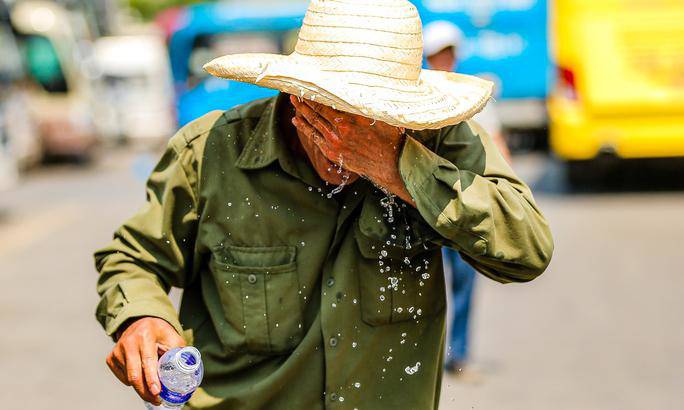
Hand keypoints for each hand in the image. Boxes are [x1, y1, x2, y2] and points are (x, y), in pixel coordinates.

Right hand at [106, 317, 185, 404]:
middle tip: (156, 400)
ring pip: (128, 378)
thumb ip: (178, 354)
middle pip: (135, 375)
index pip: (148, 361)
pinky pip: (122, 377)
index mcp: (145, 336)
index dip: (152, 379)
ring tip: (152, 387)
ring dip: (141, 387)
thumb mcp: (172, 338)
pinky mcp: (111, 357)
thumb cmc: (160, 333)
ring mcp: (117, 350)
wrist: (141, 322)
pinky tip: (140, 375)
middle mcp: (128, 342)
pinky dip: (132, 381)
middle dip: (146, 391)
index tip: (157, 392)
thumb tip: (185, 373)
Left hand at [290, 96, 414, 204]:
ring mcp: (334, 142)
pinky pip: (314, 137)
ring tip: (293, 102)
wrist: (389, 166)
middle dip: (305, 100)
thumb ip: (369, 104)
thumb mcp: (383, 116)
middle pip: (317, 111)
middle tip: (294, 90)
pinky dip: (304, 128)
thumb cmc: (389, 139)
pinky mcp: (332, 153)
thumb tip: (363, 89)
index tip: (309, 84)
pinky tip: (297, 121)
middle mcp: (340, 130)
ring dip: (301, 111)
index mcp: (351, 119)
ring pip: (313, 123)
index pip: (327, 102)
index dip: (316, 94)